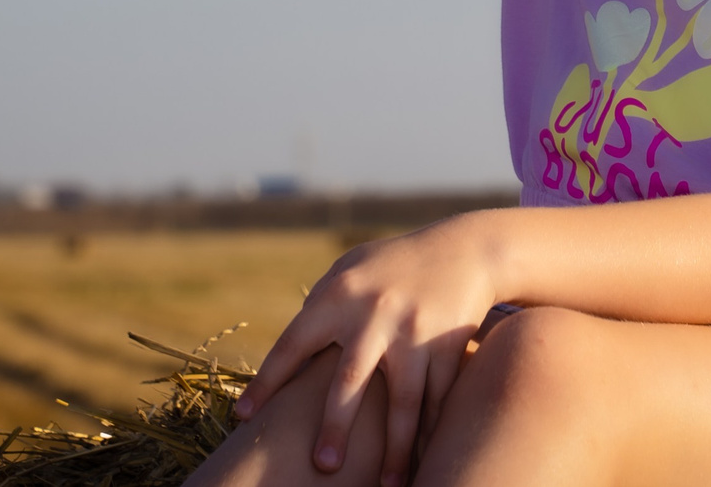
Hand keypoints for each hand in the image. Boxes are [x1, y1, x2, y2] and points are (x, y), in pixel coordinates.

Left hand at [233, 217, 501, 485]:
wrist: (464, 249)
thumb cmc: (392, 266)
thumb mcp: (350, 270)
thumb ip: (318, 308)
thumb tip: (288, 358)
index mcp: (339, 296)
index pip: (293, 344)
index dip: (267, 381)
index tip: (245, 418)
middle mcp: (376, 315)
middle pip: (351, 380)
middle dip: (336, 425)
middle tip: (324, 465)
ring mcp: (416, 332)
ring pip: (404, 402)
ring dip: (394, 448)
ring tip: (386, 486)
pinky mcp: (449, 346)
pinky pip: (438, 399)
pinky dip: (431, 434)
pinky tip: (423, 462)